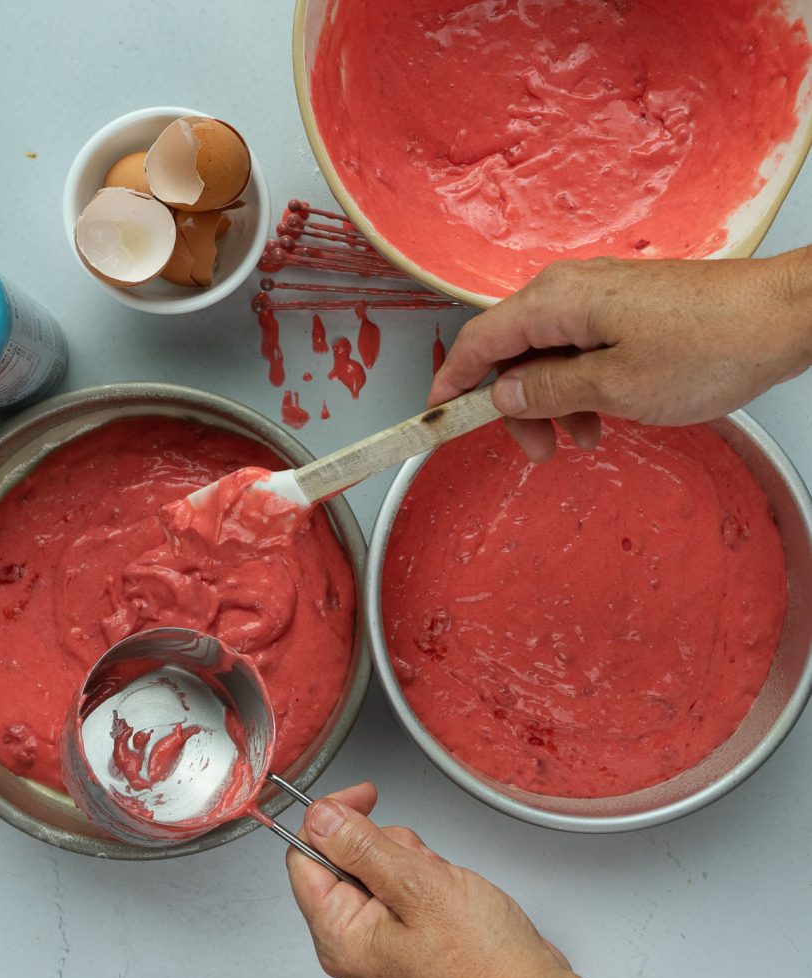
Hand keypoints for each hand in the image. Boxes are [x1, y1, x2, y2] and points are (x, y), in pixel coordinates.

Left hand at [286, 782, 642, 977]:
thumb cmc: (484, 962)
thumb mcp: (419, 887)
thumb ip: (362, 846)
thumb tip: (320, 817)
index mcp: (340, 934)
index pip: (305, 855)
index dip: (331, 817)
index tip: (364, 796)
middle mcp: (352, 941)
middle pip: (343, 856)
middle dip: (384, 844)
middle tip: (419, 865)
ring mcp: (380, 939)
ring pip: (376, 864)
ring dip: (410, 859)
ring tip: (441, 884)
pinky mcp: (405, 934)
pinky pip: (402, 882)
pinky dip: (424, 875)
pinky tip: (447, 891)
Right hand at [429, 250, 811, 460]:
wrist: (782, 318)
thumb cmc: (711, 345)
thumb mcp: (616, 385)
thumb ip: (549, 391)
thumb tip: (503, 394)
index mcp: (556, 301)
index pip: (478, 342)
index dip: (452, 384)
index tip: (437, 417)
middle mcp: (570, 292)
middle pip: (511, 352)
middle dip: (514, 406)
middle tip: (536, 449)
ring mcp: (599, 299)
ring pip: (547, 357)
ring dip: (553, 404)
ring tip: (584, 439)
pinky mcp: (624, 311)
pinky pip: (580, 352)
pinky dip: (581, 389)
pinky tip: (604, 417)